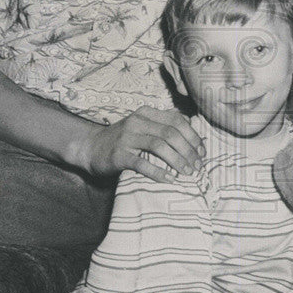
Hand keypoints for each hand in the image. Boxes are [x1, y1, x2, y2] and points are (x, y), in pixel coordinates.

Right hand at [76, 106, 205, 180]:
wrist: (90, 147)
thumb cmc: (123, 139)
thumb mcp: (143, 126)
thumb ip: (164, 125)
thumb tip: (194, 131)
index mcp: (147, 113)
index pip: (177, 120)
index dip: (193, 136)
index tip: (202, 152)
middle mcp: (137, 122)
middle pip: (171, 133)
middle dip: (188, 151)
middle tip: (197, 166)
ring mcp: (127, 137)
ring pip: (159, 146)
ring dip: (177, 160)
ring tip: (187, 173)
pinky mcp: (118, 155)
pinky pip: (142, 163)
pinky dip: (158, 172)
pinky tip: (169, 179)